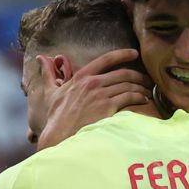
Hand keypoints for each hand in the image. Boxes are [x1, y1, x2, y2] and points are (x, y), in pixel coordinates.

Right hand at [35, 48, 150, 148]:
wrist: (60, 135)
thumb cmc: (56, 117)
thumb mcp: (50, 92)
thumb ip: (48, 74)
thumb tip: (40, 59)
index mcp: (81, 77)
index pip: (105, 59)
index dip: (122, 54)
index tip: (134, 53)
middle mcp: (93, 83)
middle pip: (122, 73)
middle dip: (138, 76)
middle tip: (147, 80)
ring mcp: (101, 95)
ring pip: (128, 85)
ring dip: (141, 88)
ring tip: (148, 92)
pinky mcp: (108, 108)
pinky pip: (129, 98)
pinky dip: (139, 97)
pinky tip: (144, 100)